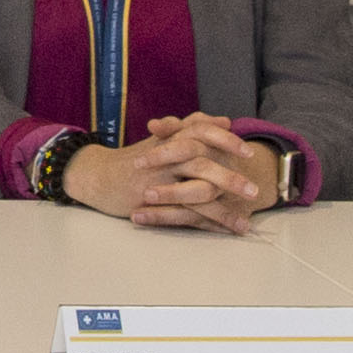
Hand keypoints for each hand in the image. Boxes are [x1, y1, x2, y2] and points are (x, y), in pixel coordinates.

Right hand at [61, 116, 273, 232]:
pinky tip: (226, 232)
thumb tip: (224, 120)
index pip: (202, 132)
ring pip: (196, 190)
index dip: (226, 141)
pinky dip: (208, 224)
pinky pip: (185, 214)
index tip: (249, 153)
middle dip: (230, 178)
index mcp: (171, 138)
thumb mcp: (163, 139)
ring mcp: (158, 179)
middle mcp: (166, 156)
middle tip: (254, 192)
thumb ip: (193, 128)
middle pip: (203, 162)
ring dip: (224, 208)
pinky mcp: (152, 200)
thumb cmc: (135, 160)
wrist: (98, 176)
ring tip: (245, 222)